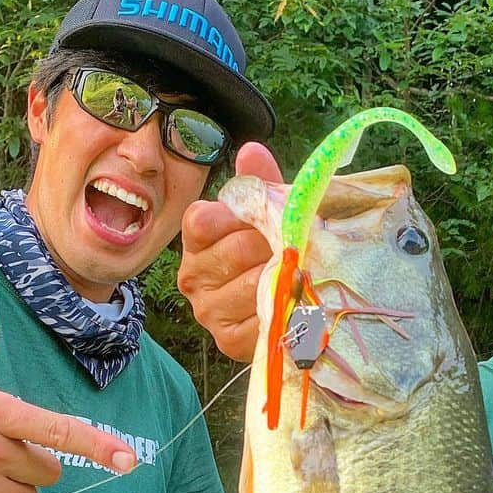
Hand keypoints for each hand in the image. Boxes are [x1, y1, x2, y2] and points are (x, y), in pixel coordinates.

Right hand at [179, 142, 282, 361]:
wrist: (281, 304)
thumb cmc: (269, 251)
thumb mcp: (266, 214)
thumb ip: (259, 184)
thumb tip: (252, 152)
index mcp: (196, 237)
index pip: (201, 220)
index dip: (236, 216)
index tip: (264, 218)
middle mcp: (192, 275)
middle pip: (233, 252)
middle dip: (271, 246)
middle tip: (295, 246)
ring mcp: (208, 311)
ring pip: (250, 286)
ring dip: (281, 278)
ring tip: (299, 272)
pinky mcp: (228, 340)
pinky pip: (259, 318)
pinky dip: (283, 308)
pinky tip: (294, 301)